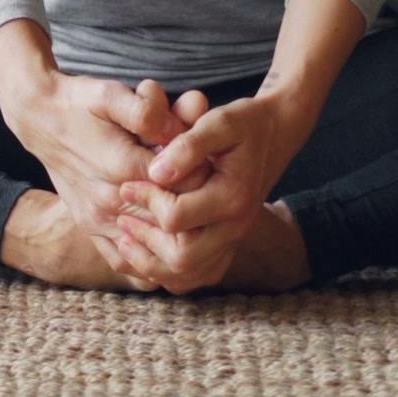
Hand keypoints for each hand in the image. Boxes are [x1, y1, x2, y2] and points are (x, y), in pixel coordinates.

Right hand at [0, 69, 196, 283]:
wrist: (39, 119)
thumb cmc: (81, 103)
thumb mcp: (111, 93)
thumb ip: (147, 110)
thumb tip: (178, 125)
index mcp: (123, 167)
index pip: (187, 184)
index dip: (206, 172)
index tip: (208, 159)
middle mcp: (111, 201)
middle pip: (175, 219)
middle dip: (196, 205)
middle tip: (206, 190)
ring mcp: (99, 219)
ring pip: (155, 248)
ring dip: (178, 235)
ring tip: (193, 215)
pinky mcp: (90, 228)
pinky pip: (125, 262)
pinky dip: (150, 258)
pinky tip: (166, 243)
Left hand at [106, 89, 313, 293]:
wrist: (275, 134)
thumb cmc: (243, 123)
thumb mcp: (219, 121)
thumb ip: (188, 146)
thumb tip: (156, 173)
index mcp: (233, 197)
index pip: (176, 218)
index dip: (145, 203)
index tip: (126, 186)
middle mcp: (236, 227)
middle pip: (183, 258)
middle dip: (145, 240)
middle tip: (122, 218)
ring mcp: (233, 239)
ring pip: (188, 274)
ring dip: (151, 262)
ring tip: (125, 238)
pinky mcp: (227, 244)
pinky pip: (197, 275)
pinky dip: (167, 270)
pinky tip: (145, 249)